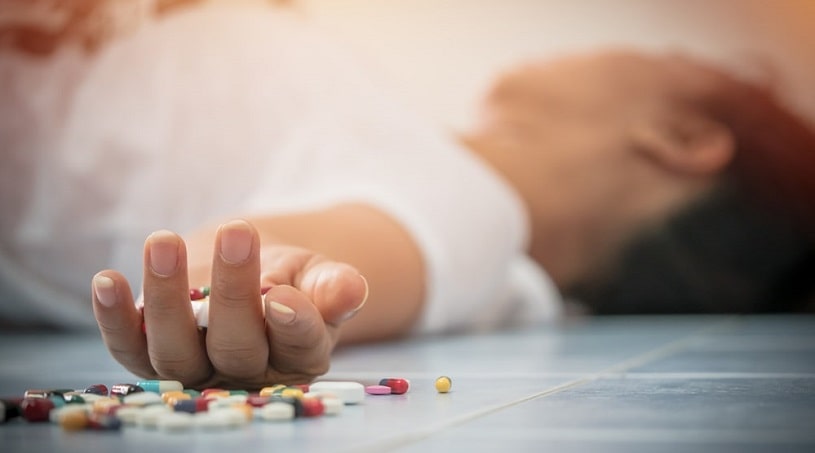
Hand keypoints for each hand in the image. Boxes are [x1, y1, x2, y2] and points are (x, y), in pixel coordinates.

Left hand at [91, 219, 367, 388]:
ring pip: (176, 352)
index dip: (293, 324)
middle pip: (236, 347)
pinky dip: (114, 318)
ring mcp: (194, 369)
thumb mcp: (319, 274)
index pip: (300, 346)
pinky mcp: (151, 357)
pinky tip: (107, 281)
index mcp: (299, 356)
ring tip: (164, 242)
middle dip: (233, 292)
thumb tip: (351, 289)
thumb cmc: (290, 276)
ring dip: (166, 299)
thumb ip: (334, 284)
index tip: (283, 295)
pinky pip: (129, 346)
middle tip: (237, 235)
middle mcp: (245, 372)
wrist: (244, 272)